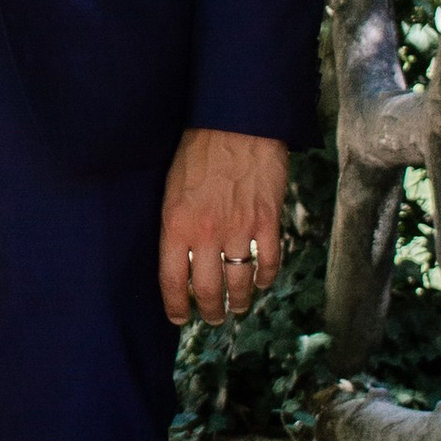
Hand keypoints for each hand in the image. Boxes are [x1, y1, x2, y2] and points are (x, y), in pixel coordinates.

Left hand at [159, 127, 286, 329]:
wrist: (235, 122)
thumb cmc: (198, 150)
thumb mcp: (171, 188)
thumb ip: (176, 225)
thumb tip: (181, 258)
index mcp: (176, 225)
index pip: (172, 281)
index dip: (175, 306)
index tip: (178, 317)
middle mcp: (206, 234)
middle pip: (207, 291)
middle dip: (210, 312)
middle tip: (212, 318)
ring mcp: (240, 230)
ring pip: (240, 284)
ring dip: (239, 302)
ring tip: (237, 308)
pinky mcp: (267, 221)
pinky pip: (269, 263)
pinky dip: (266, 279)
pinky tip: (262, 282)